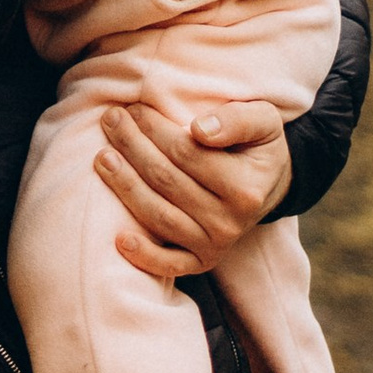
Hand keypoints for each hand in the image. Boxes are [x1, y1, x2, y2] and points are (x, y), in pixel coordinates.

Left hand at [95, 97, 292, 281]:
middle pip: (166, 181)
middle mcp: (230, 221)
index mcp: (245, 187)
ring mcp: (215, 245)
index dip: (155, 129)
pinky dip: (144, 255)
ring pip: (159, 216)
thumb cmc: (258, 146)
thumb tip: (199, 129)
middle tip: (110, 120)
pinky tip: (120, 238)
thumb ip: (237, 120)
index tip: (135, 108)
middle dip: (132, 147)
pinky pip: (170, 264)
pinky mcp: (201, 261)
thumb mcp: (263, 121)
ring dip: (125, 187)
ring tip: (102, 158)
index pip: (186, 153)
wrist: (270, 185)